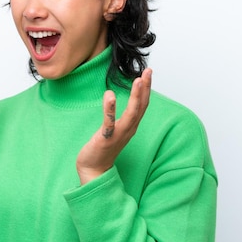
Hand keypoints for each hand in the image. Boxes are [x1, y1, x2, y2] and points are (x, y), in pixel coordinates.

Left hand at [76, 68, 151, 183]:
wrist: (93, 170)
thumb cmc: (102, 149)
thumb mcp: (114, 130)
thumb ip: (119, 118)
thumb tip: (118, 103)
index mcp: (131, 127)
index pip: (142, 105)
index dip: (146, 89)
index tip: (148, 73)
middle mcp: (128, 130)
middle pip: (141, 107)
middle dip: (145, 88)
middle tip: (148, 71)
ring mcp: (118, 135)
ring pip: (131, 114)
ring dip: (135, 97)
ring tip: (138, 80)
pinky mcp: (106, 139)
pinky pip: (109, 123)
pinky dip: (110, 109)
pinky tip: (109, 95)